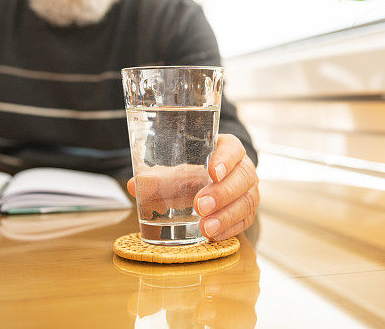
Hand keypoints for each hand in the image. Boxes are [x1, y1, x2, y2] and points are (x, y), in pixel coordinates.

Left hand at [127, 134, 258, 240]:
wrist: (211, 181)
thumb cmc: (195, 169)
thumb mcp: (179, 168)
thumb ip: (159, 176)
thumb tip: (136, 185)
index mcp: (228, 149)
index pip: (233, 149)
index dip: (225, 159)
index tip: (212, 171)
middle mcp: (243, 169)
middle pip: (242, 178)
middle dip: (222, 193)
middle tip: (200, 205)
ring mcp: (248, 191)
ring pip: (246, 202)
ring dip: (226, 216)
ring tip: (205, 228)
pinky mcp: (247, 211)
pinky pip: (245, 221)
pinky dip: (230, 229)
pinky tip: (213, 236)